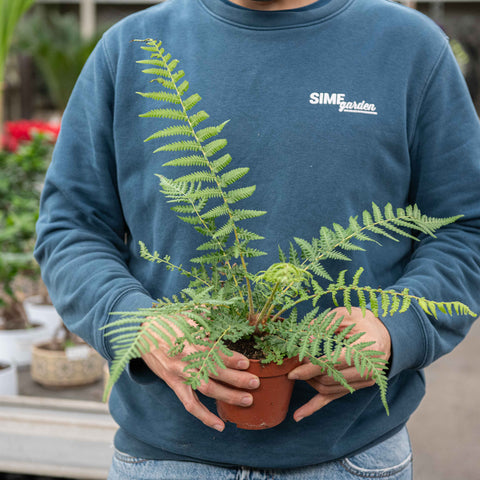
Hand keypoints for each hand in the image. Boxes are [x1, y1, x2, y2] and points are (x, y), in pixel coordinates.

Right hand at [141, 317, 259, 431]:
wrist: (143, 331)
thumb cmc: (170, 321)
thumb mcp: (188, 312)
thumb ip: (207, 311)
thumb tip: (224, 304)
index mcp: (192, 340)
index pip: (215, 351)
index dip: (231, 357)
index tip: (247, 362)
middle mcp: (188, 358)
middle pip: (215, 371)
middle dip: (237, 379)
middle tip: (255, 383)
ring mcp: (181, 373)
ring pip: (207, 389)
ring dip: (228, 396)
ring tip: (248, 400)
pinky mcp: (174, 384)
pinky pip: (190, 404)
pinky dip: (205, 416)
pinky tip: (220, 425)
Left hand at [288, 307, 390, 421]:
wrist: (387, 337)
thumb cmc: (365, 322)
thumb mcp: (347, 315)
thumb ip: (326, 324)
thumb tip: (304, 337)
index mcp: (365, 351)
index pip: (332, 364)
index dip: (310, 368)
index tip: (292, 369)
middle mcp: (366, 371)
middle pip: (328, 379)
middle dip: (307, 373)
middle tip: (293, 363)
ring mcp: (362, 383)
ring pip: (327, 389)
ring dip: (309, 382)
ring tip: (298, 371)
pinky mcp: (355, 388)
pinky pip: (332, 399)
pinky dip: (314, 407)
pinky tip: (298, 415)